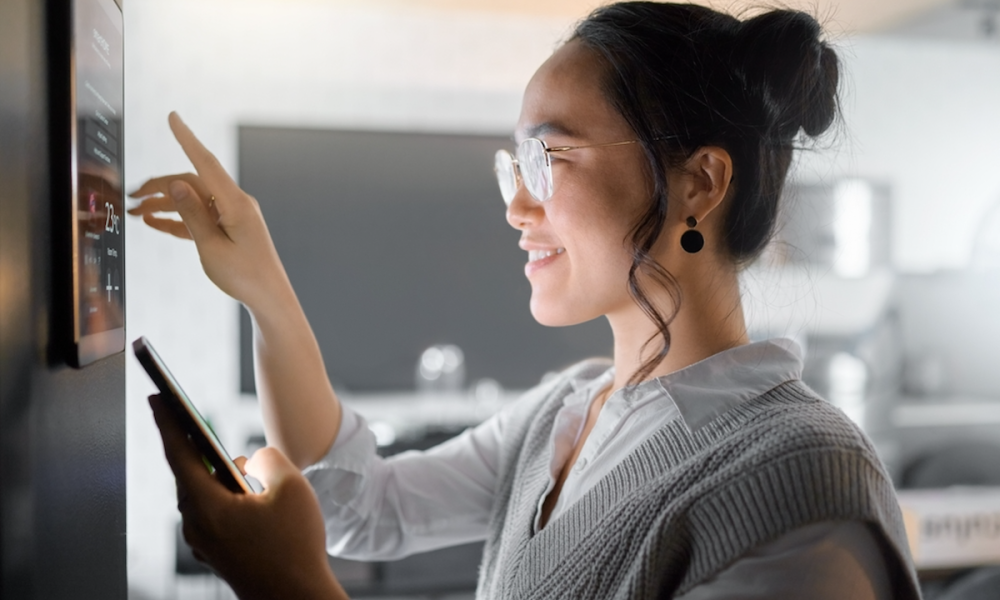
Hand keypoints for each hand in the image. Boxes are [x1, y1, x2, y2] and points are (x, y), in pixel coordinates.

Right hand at [127, 112, 291, 311]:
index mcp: (235, 203)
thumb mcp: (211, 246)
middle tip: (131, 197)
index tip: (172, 117)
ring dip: (165, 204)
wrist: (268, 297)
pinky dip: (179, 219)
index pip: (205, 163)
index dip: (187, 139)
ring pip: (193, 200)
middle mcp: (236, 204)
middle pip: (192, 183)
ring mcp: (233, 215)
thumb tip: (177, 183)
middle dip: (160, 187)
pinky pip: (200, 217)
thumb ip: (192, 214)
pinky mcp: (230, 227)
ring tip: (136, 212)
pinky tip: (155, 222)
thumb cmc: (245, 275)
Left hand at [149, 395, 347, 599]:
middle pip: (189, 474)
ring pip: (204, 495)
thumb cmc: (295, 545)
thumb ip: (266, 458)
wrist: (297, 598)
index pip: (179, 454)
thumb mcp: (291, 486)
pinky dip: (224, 495)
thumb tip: (251, 460)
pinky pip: (215, 513)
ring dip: (216, 473)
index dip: (168, 421)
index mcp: (207, 507)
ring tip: (229, 456)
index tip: (156, 397)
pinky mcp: (218, 553)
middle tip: (184, 415)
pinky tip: (244, 490)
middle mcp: (198, 526)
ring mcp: (206, 543)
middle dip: (193, 445)